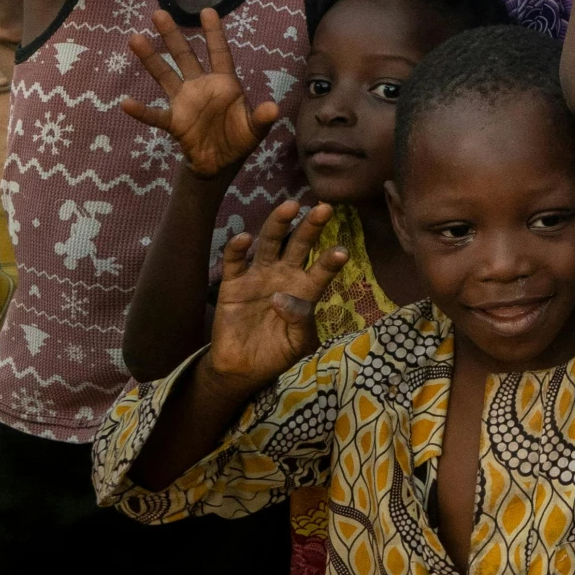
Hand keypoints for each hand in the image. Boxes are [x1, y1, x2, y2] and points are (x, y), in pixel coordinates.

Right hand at [117, 7, 278, 178]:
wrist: (221, 162)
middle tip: (159, 13)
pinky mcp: (175, 122)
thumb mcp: (255, 129)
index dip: (214, 33)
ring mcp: (185, 102)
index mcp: (224, 83)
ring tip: (135, 38)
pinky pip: (156, 115)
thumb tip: (273, 109)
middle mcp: (201, 87)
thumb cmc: (239, 138)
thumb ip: (261, 118)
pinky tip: (126, 103)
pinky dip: (142, 111)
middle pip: (185, 57)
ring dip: (151, 59)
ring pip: (165, 76)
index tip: (207, 11)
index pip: (220, 53)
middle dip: (173, 36)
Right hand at [203, 201, 346, 391]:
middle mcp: (283, 276)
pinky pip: (234, 262)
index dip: (330, 262)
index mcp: (304, 289)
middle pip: (299, 245)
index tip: (342, 252)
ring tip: (290, 207)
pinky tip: (244, 238)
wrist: (243, 368)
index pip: (321, 270)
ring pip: (269, 243)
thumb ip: (299, 321)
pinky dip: (236, 249)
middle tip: (324, 209)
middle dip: (310, 227)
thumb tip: (284, 299)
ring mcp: (258, 276)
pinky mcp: (232, 284)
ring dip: (278, 224)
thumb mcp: (298, 342)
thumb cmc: (278, 352)